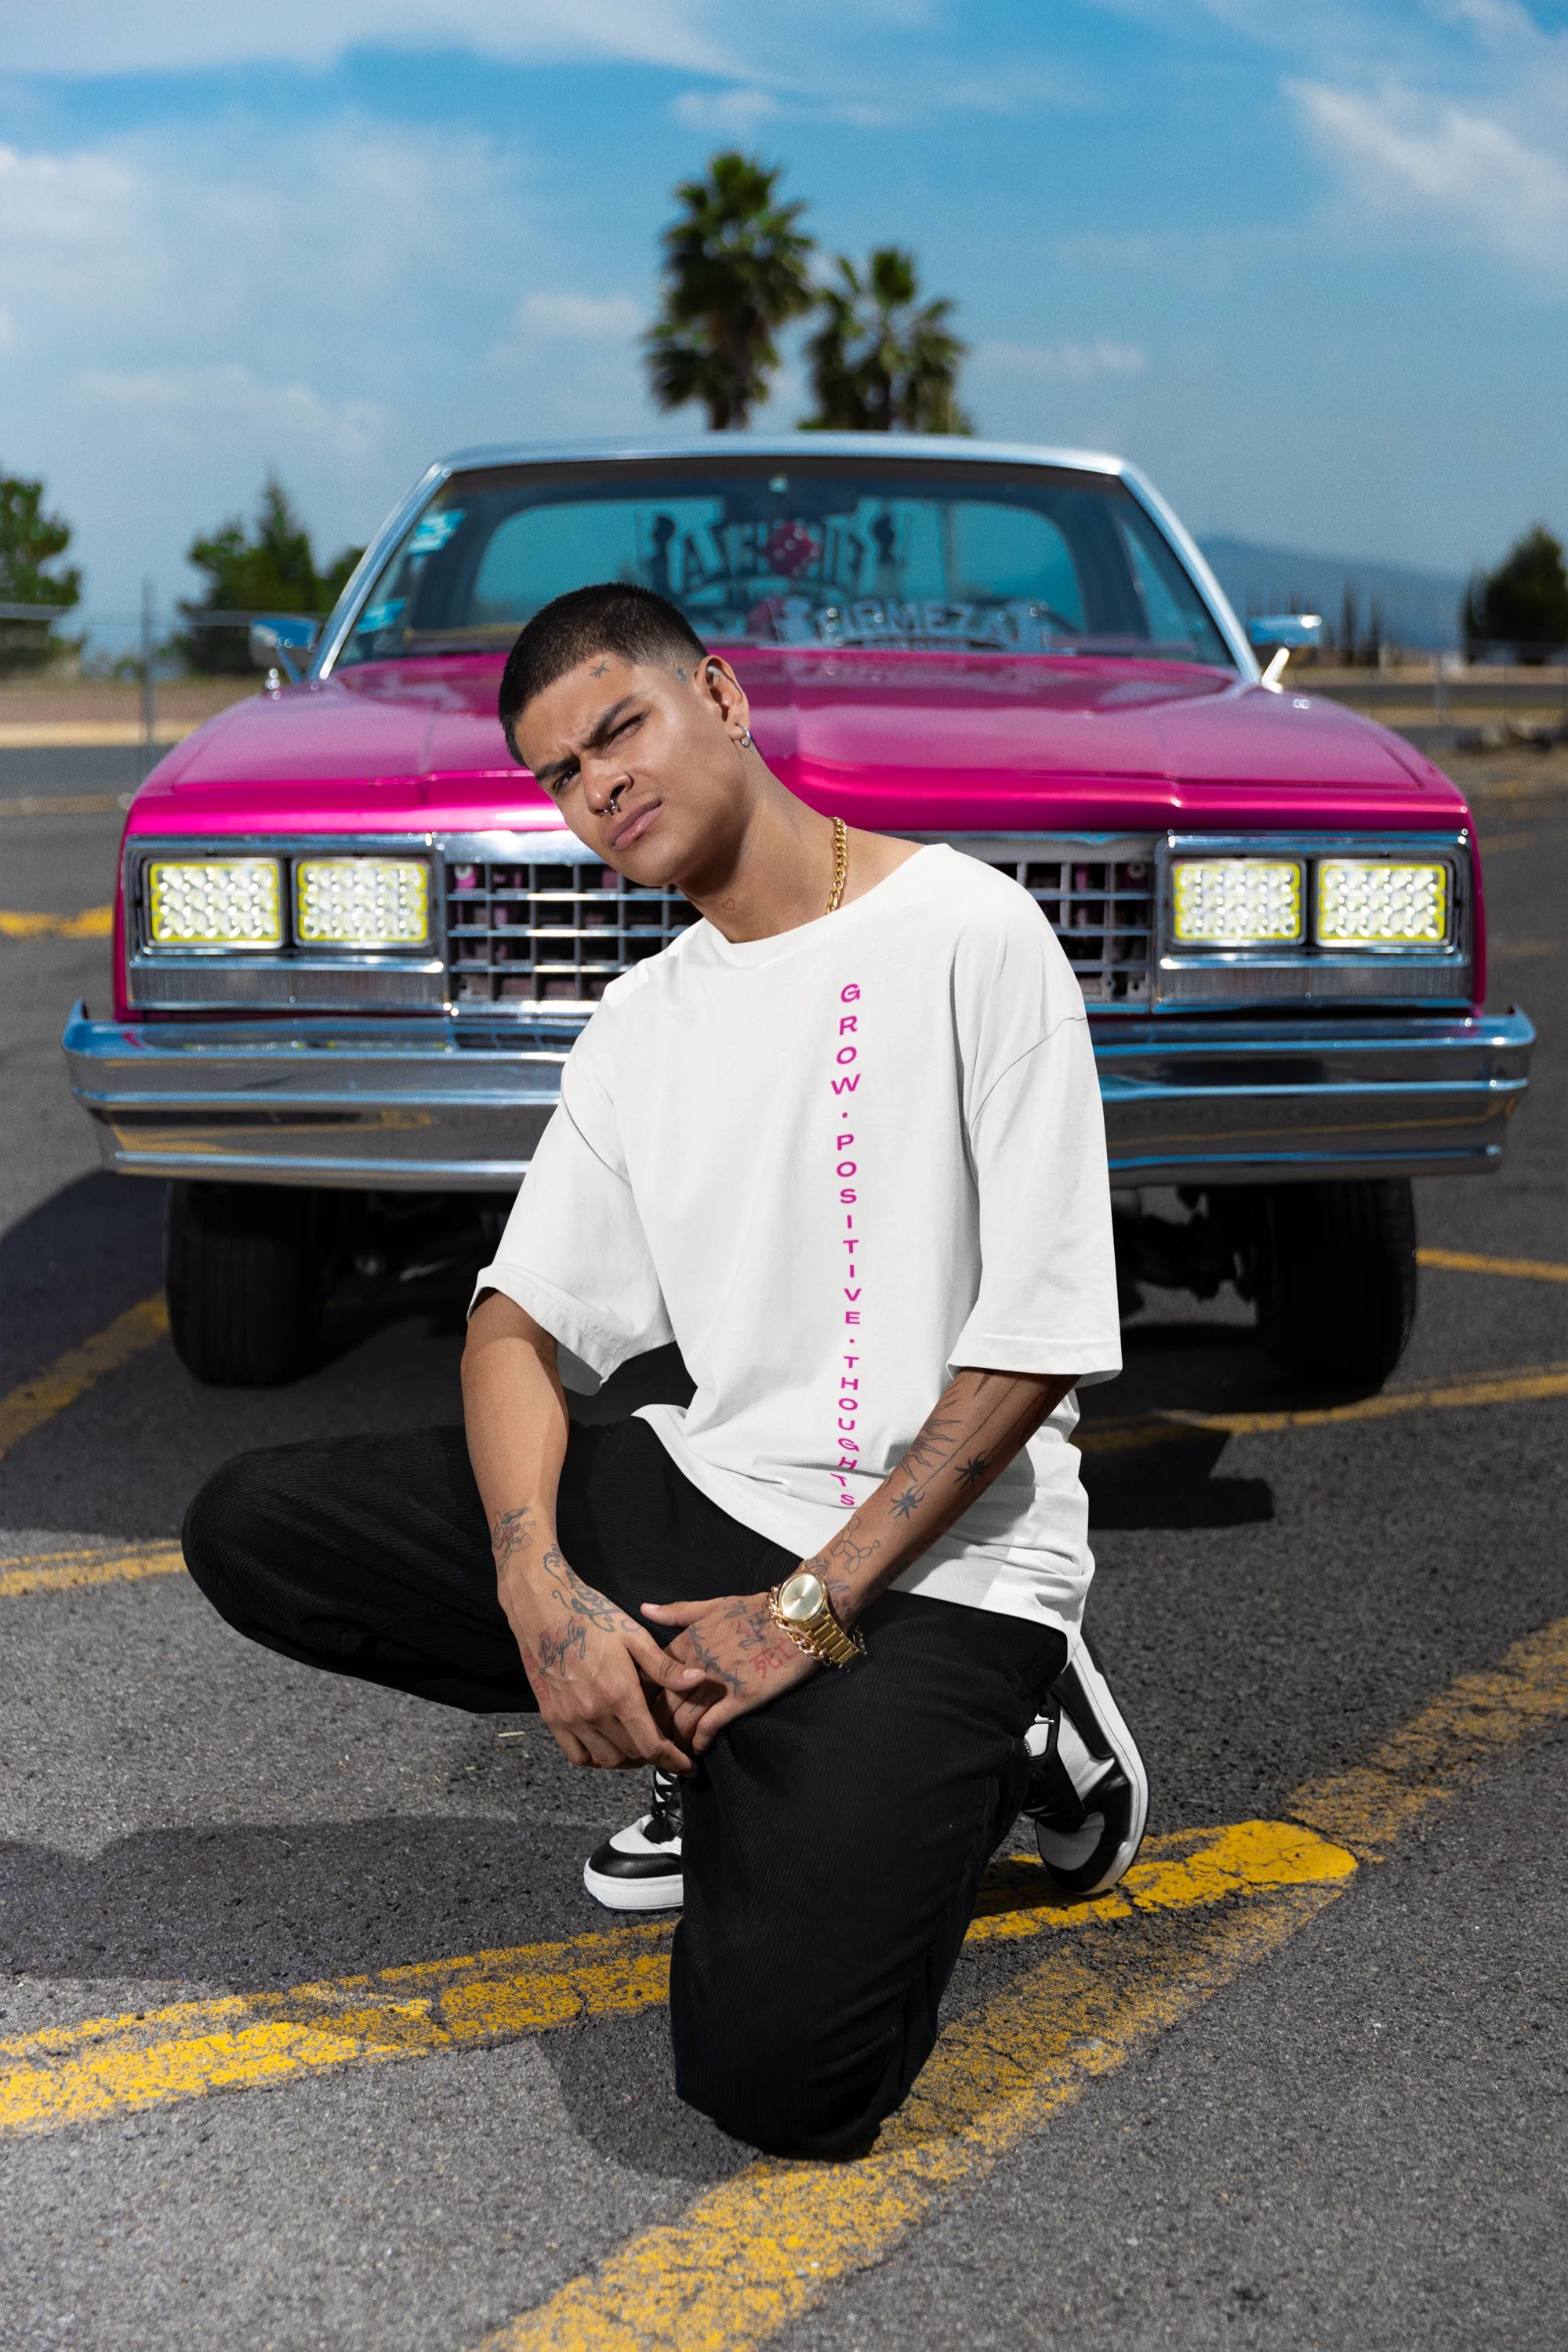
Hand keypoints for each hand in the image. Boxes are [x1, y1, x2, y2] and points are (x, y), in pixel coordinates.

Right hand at [502, 1549, 706, 1773]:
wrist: (542, 1609)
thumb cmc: (592, 1617)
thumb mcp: (634, 1635)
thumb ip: (665, 1666)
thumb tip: (698, 1680)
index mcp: (619, 1694)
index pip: (652, 1746)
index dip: (674, 1761)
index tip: (688, 1767)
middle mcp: (594, 1714)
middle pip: (632, 1755)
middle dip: (654, 1757)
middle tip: (666, 1747)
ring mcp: (570, 1719)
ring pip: (606, 1760)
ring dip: (628, 1760)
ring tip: (639, 1746)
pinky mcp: (552, 1718)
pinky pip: (577, 1756)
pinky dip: (596, 1759)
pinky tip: (608, 1745)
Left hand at [639, 1591, 817, 1752]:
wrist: (796, 1618)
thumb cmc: (756, 1610)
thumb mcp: (713, 1605)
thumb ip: (677, 1612)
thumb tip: (643, 1609)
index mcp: (687, 1642)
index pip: (649, 1676)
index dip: (640, 1697)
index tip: (638, 1710)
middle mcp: (695, 1665)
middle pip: (661, 1704)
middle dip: (652, 1726)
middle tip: (649, 1741)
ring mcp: (717, 1683)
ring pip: (681, 1720)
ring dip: (674, 1740)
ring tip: (671, 1753)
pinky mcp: (739, 1699)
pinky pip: (709, 1727)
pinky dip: (699, 1742)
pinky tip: (698, 1750)